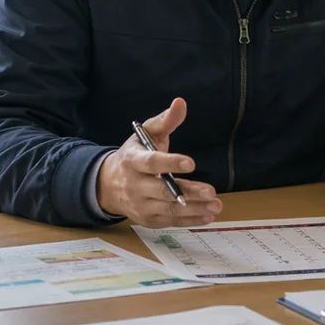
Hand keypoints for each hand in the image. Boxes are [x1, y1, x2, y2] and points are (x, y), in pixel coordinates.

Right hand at [97, 98, 221, 226]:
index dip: (170, 163)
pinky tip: (207, 216)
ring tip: (216, 205)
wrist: (109, 184)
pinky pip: (170, 222)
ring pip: (169, 209)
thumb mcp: (146, 135)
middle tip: (211, 192)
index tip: (191, 163)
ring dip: (194, 209)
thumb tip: (180, 103)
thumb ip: (165, 120)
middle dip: (188, 192)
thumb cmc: (134, 155)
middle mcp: (135, 186)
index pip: (151, 163)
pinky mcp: (148, 219)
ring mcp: (141, 205)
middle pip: (163, 191)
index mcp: (133, 161)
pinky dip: (190, 220)